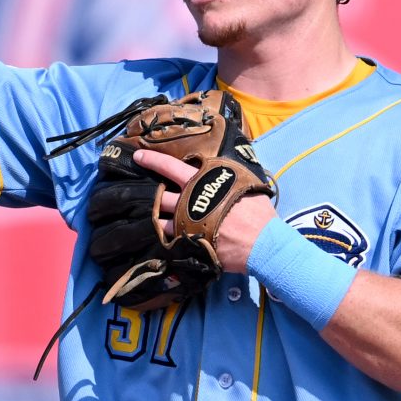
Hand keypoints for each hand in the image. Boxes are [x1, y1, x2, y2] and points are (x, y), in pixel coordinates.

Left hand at [132, 148, 276, 274]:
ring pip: (161, 216)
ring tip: (157, 214)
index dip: (153, 161)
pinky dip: (167, 233)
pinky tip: (168, 233)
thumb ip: (227, 177)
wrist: (263, 243)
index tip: (138, 156)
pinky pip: (170, 236)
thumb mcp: (245, 184)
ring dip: (158, 214)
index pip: (172, 167)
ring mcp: (187, 222)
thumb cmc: (257, 213)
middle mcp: (190, 200)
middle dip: (150, 192)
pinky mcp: (188, 241)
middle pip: (161, 194)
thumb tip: (222, 169)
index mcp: (203, 182)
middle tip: (137, 189)